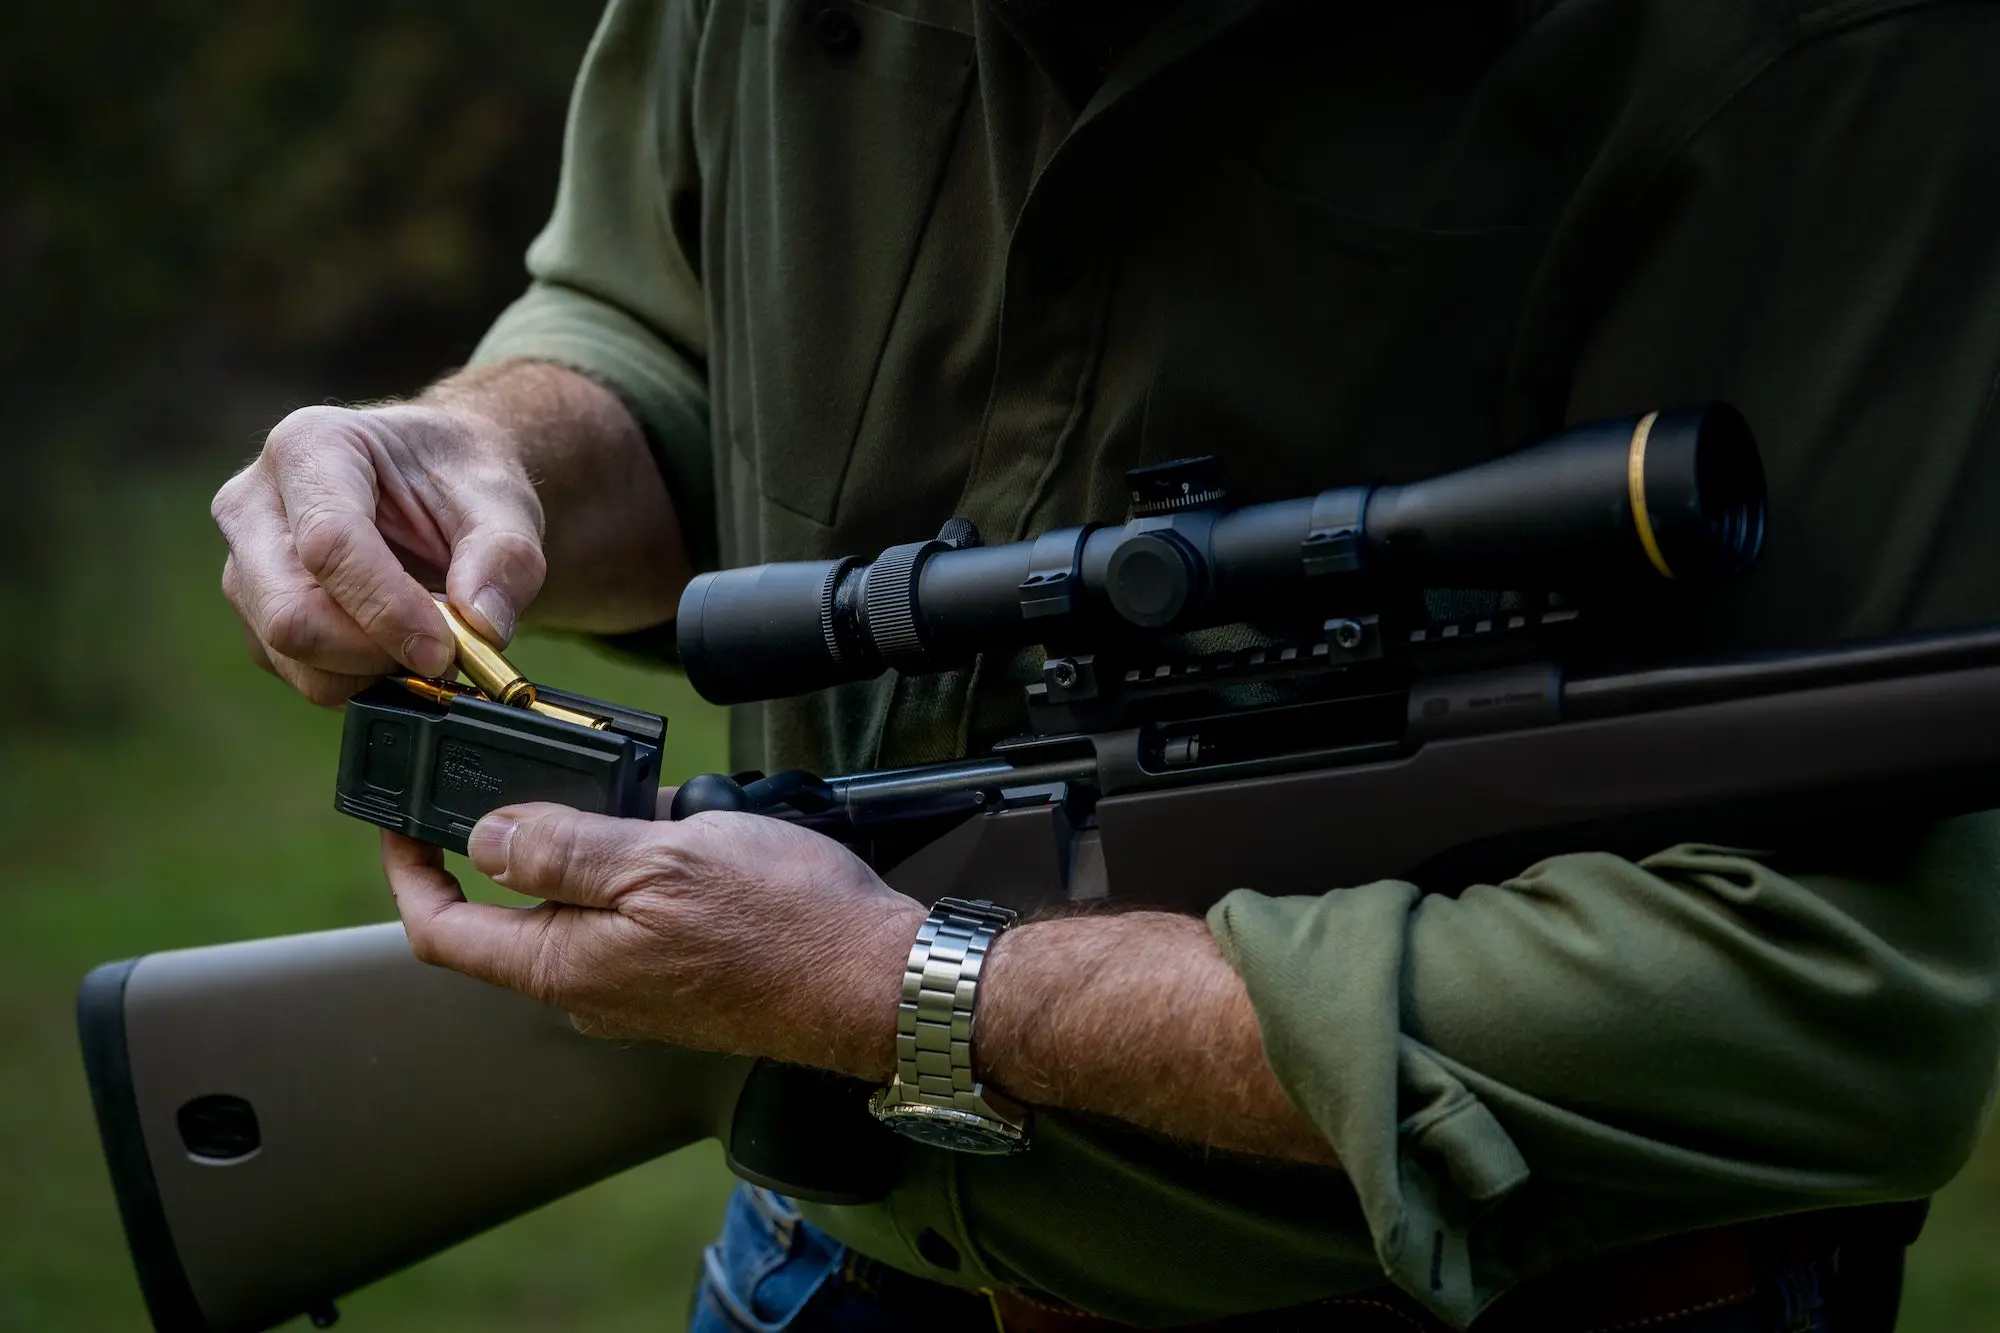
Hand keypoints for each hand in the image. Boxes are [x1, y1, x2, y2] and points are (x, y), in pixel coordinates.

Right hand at [212, 401, 544, 703]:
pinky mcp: (254, 611)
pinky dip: (355, 678)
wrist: (437, 481)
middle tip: (441, 654)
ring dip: (366, 671)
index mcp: (311, 446)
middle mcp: (255, 502)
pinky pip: (295, 670)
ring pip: (286, 653)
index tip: (446, 649)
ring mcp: (244, 562)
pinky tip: (397, 648)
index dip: (389, 609)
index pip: (329, 543)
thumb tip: (485, 627)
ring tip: (425, 642)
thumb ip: (505, 558)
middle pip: (289, 612)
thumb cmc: (461, 481)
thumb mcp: (504, 502)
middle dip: (372, 652)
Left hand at [381, 798, 926, 1079]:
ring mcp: (638, 986)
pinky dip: (650, 863)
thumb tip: (486, 836)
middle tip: (564, 773)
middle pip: (516, 909)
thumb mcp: (660, 858)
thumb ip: (563, 848)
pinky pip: (637, 911)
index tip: (404, 818)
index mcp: (565, 967)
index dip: (410, 872)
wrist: (880, 976)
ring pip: (585, 902)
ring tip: (658, 800)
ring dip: (603, 841)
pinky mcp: (683, 974)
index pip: (444, 931)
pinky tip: (698, 829)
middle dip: (532, 835)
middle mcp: (591, 988)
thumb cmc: (785, 923)